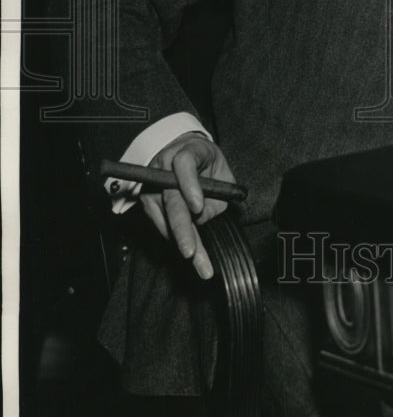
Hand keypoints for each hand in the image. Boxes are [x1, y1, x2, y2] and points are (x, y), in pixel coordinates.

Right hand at [140, 131, 236, 278]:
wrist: (183, 150)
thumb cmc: (205, 161)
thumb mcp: (221, 169)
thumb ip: (218, 191)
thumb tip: (202, 217)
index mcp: (186, 151)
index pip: (184, 164)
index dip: (190, 185)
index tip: (198, 206)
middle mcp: (163, 167)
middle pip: (171, 200)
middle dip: (182, 229)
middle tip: (191, 252)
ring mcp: (151, 185)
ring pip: (166, 219)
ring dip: (183, 244)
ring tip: (202, 267)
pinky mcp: (146, 201)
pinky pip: (162, 225)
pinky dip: (177, 240)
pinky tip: (194, 253)